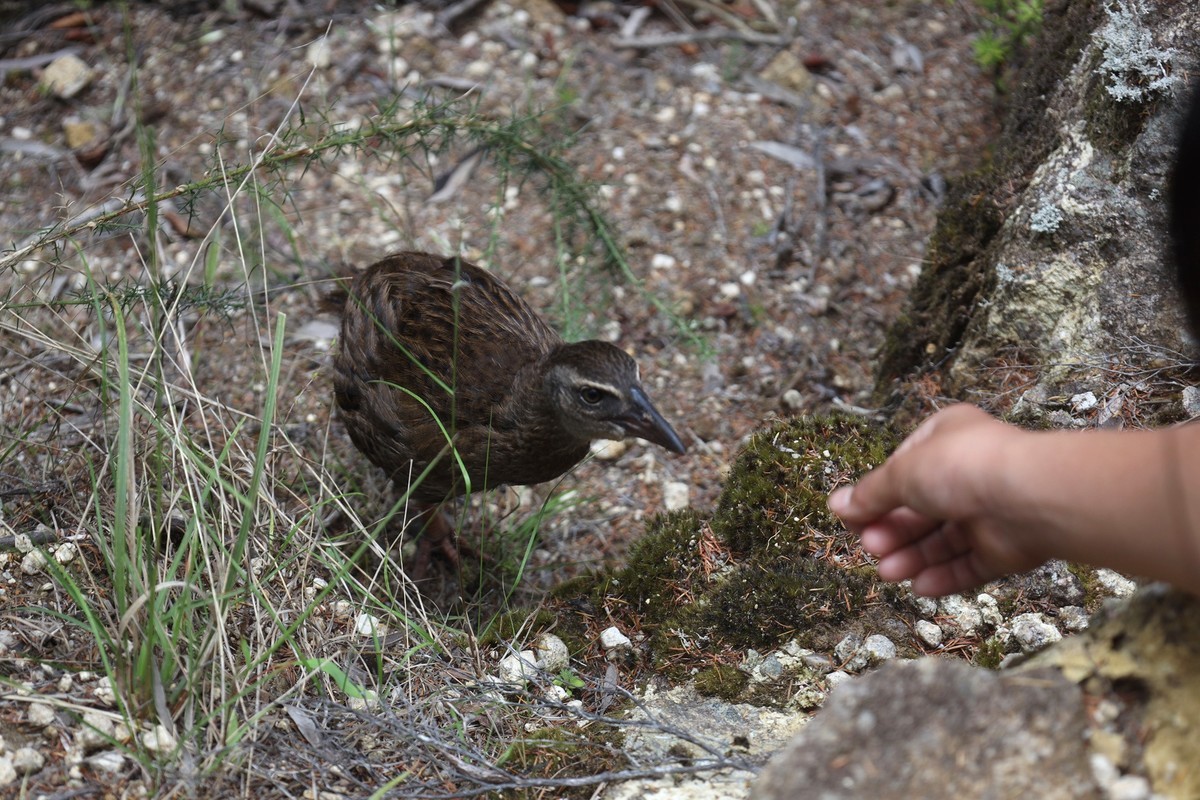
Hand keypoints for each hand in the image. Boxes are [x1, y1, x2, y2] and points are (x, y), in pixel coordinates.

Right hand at [828, 405, 1047, 596]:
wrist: (1030, 497)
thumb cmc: (964, 468)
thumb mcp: (902, 473)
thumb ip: (870, 494)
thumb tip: (836, 505)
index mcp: (946, 439)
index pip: (904, 470)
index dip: (878, 497)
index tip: (854, 518)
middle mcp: (969, 473)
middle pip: (921, 510)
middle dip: (893, 532)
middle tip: (872, 547)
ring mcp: (990, 511)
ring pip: (943, 541)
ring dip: (913, 557)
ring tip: (890, 572)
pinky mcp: (1007, 546)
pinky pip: (970, 564)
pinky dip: (944, 576)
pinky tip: (921, 586)